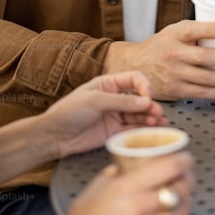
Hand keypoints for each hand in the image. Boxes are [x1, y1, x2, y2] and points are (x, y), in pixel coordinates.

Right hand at [36, 152, 194, 214]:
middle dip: (187, 177)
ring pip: (182, 210)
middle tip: (185, 172)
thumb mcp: (97, 186)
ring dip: (186, 198)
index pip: (167, 168)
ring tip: (183, 191)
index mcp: (126, 189)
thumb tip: (130, 161)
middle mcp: (140, 209)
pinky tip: (176, 213)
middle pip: (180, 188)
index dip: (182, 160)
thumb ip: (118, 171)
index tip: (185, 157)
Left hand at [37, 72, 166, 158]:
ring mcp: (115, 115)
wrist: (55, 135)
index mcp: (108, 84)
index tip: (148, 96)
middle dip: (150, 104)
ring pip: (138, 114)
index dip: (144, 86)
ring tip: (159, 122)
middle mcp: (114, 98)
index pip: (133, 79)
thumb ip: (122, 101)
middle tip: (157, 112)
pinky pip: (133, 129)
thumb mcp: (96, 101)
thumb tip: (145, 101)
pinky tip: (153, 129)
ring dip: (150, 117)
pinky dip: (144, 129)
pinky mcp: (114, 131)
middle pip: (139, 98)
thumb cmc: (69, 112)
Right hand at [104, 21, 214, 100]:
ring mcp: (174, 74)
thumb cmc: (160, 46)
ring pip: (206, 79)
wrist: (135, 66)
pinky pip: (202, 93)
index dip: (211, 29)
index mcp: (173, 35)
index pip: (192, 30)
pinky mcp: (176, 90)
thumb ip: (195, 33)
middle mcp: (173, 54)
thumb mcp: (173, 32)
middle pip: (204, 58)